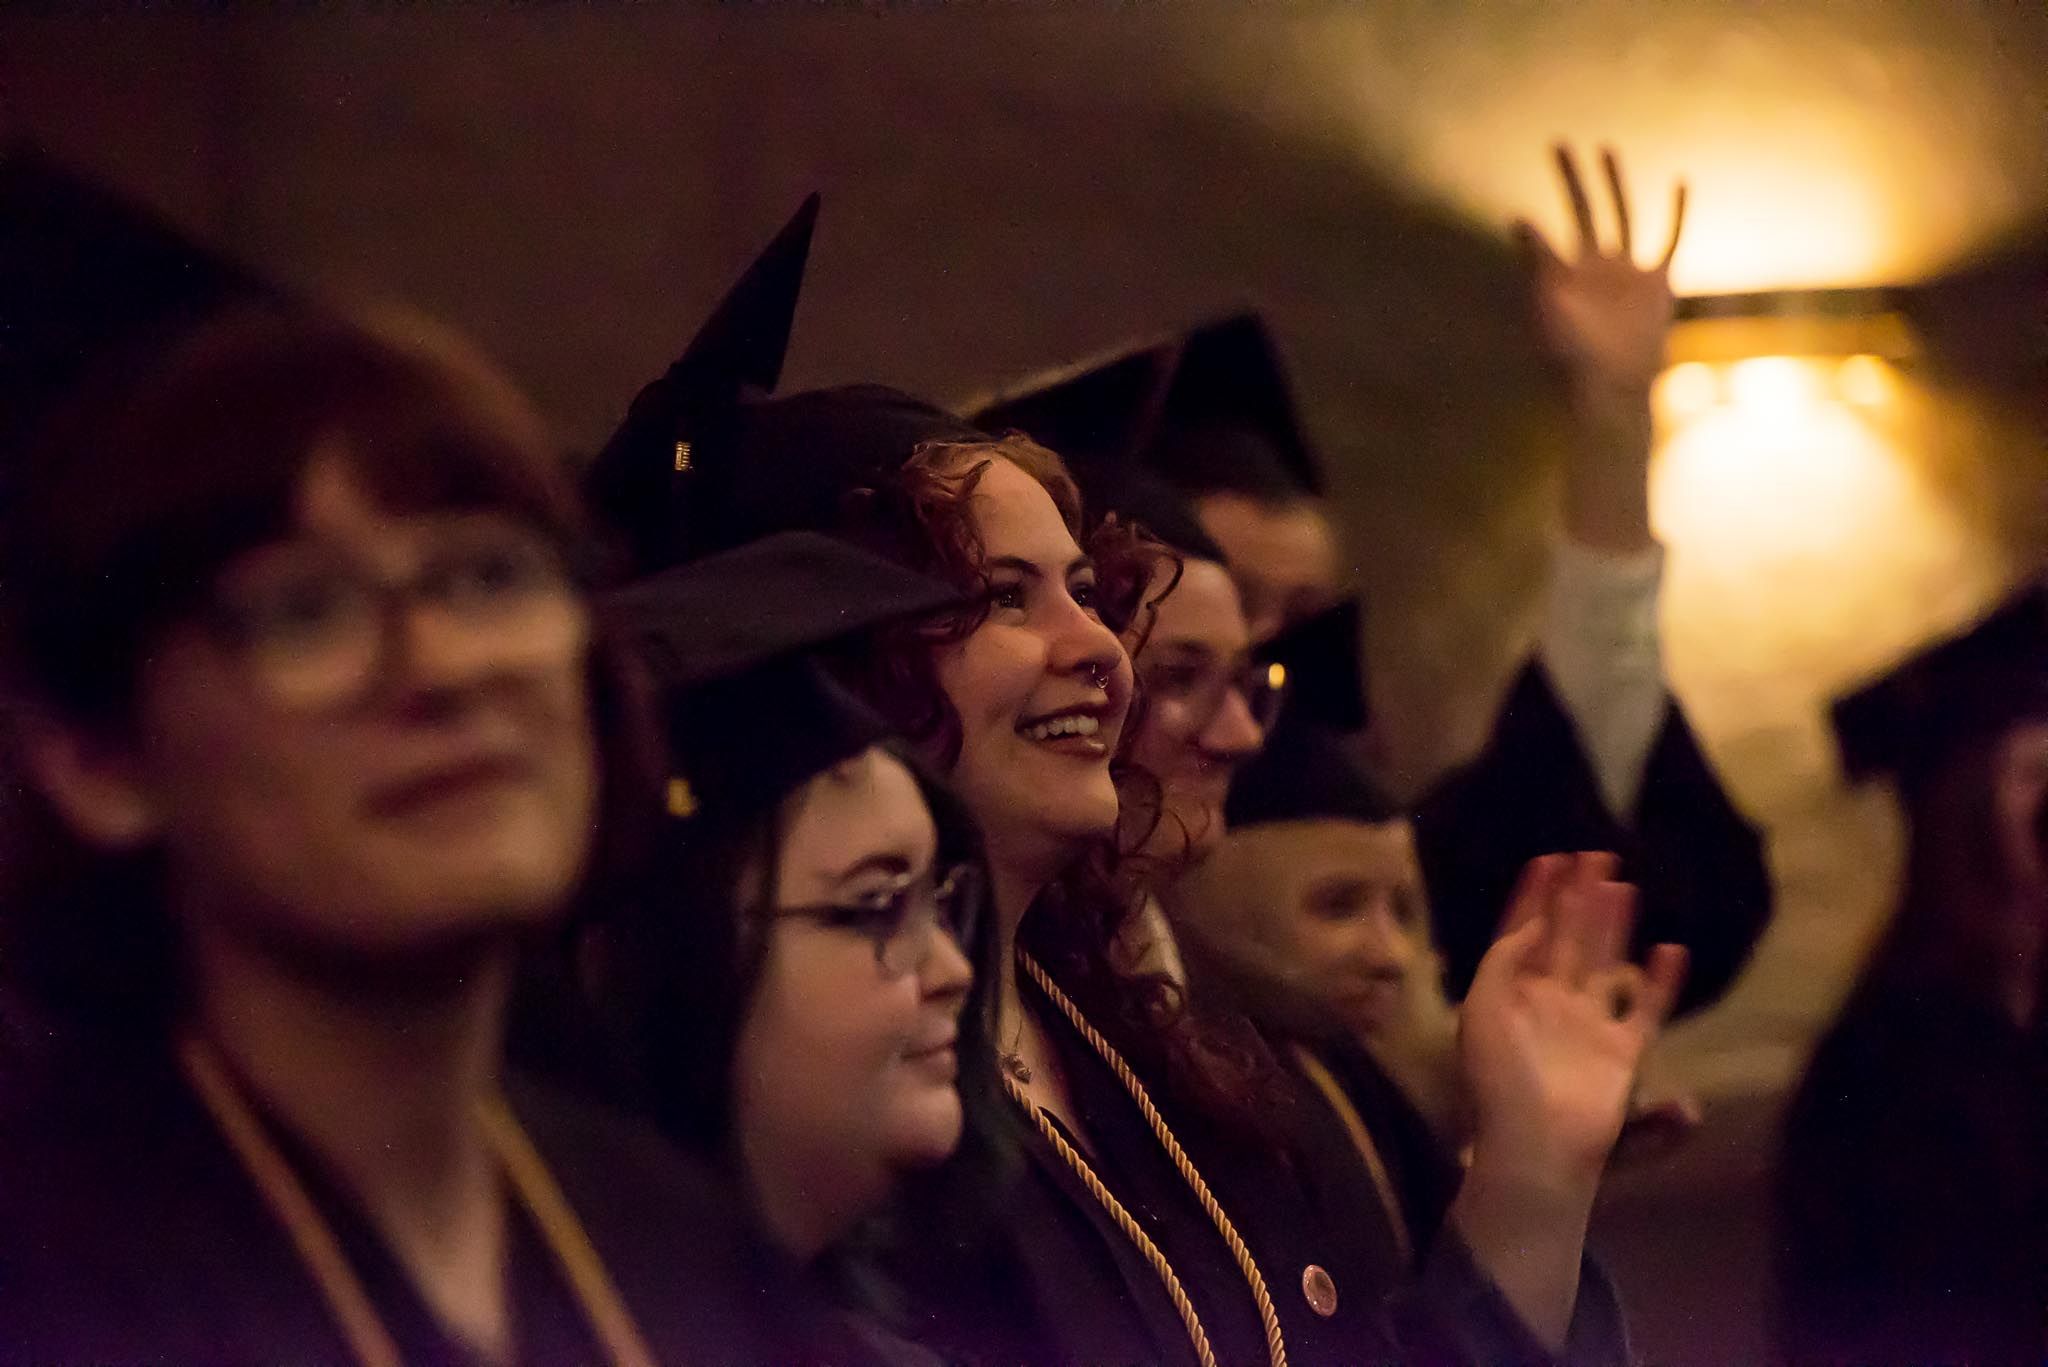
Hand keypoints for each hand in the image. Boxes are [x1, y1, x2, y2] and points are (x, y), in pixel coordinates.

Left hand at [1459, 852, 1686, 1186]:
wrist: (1535, 1145)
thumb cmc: (1500, 1079)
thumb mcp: (1480, 1009)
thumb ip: (1504, 960)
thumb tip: (1532, 923)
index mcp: (1511, 995)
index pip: (1523, 932)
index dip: (1534, 895)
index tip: (1549, 857)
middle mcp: (1551, 1004)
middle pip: (1568, 938)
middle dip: (1578, 897)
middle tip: (1595, 854)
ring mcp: (1588, 1027)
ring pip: (1604, 963)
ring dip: (1613, 925)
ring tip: (1622, 884)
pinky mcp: (1623, 1053)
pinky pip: (1647, 1008)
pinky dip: (1661, 980)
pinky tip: (1670, 948)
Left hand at [1516, 145, 1687, 397]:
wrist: (1614, 390)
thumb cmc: (1574, 358)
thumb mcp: (1551, 304)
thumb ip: (1538, 259)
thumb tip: (1517, 216)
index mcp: (1563, 277)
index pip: (1545, 236)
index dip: (1533, 220)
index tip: (1516, 207)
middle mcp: (1593, 268)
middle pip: (1583, 211)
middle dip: (1572, 179)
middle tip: (1558, 143)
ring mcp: (1626, 273)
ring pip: (1623, 215)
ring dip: (1615, 183)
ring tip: (1605, 149)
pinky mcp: (1658, 282)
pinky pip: (1669, 239)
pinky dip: (1676, 211)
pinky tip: (1679, 181)